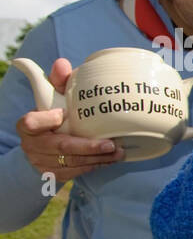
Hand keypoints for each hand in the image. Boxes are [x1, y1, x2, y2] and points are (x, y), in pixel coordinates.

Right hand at [15, 58, 122, 181]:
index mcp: (28, 125)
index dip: (45, 120)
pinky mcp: (54, 175)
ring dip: (98, 158)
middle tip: (110, 144)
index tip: (61, 113)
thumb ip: (58, 81)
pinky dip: (95, 165)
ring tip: (118, 152)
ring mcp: (42, 162)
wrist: (45, 148)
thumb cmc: (53, 117)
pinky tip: (110, 159)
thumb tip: (62, 64)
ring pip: (72, 162)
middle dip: (87, 147)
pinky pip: (77, 172)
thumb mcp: (53, 99)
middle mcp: (32, 145)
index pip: (30, 122)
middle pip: (60, 147)